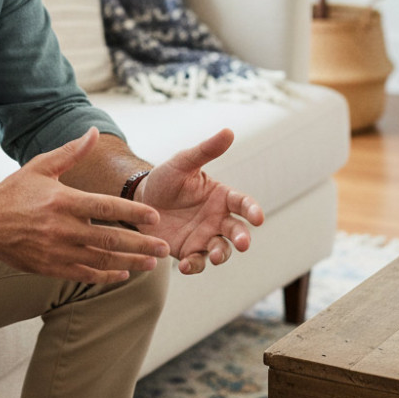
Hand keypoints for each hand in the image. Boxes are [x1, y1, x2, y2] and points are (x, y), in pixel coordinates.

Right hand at [0, 128, 170, 282]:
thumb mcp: (41, 166)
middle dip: (141, 245)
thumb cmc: (15, 192)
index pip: (105, 208)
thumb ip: (71, 152)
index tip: (155, 217)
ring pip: (101, 260)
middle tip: (165, 248)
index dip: (132, 214)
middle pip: (110, 239)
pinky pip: (84, 274)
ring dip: (130, 263)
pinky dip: (106, 276)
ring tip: (152, 263)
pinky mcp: (50, 267)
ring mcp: (56, 251)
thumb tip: (94, 131)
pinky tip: (123, 274)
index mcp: (62, 201)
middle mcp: (62, 228)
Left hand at [136, 129, 263, 274]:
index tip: (257, 217)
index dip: (252, 210)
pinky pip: (197, 262)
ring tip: (216, 257)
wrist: (141, 198)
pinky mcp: (188, 251)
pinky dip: (195, 266)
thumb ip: (206, 150)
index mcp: (221, 197)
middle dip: (242, 238)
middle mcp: (218, 219)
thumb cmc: (166, 178)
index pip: (243, 204)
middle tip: (242, 243)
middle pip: (237, 231)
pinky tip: (186, 265)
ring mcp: (204, 237)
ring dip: (222, 255)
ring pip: (221, 249)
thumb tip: (229, 131)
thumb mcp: (183, 162)